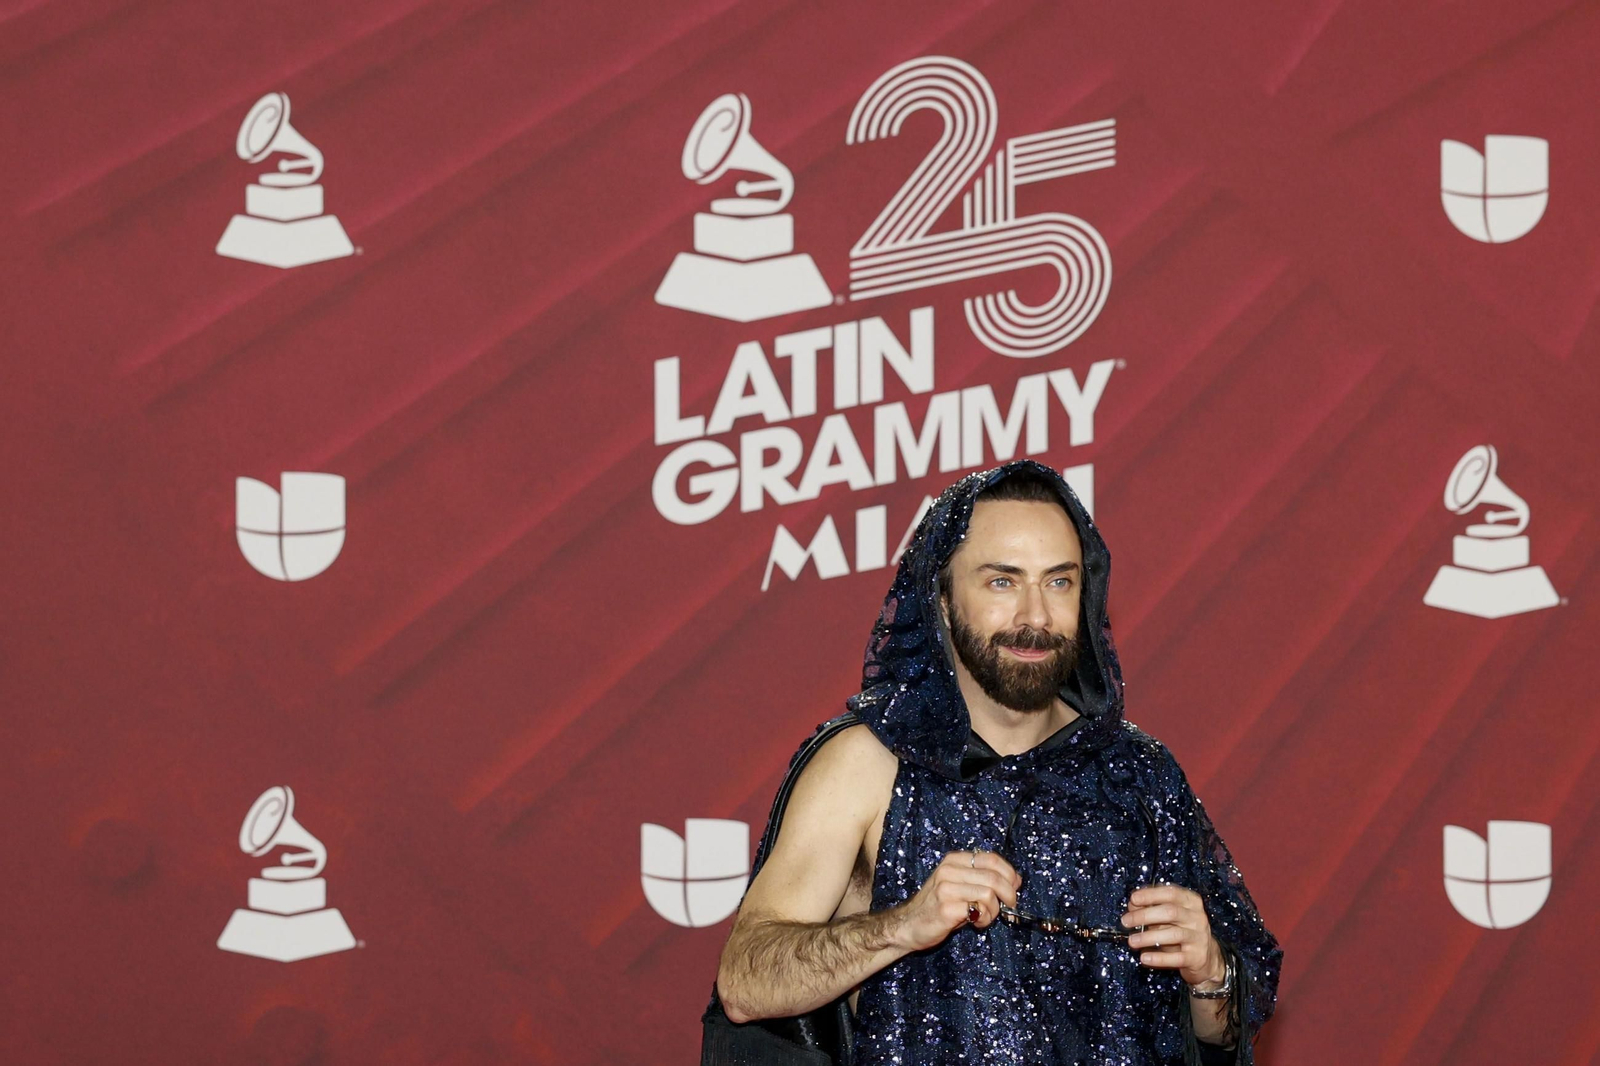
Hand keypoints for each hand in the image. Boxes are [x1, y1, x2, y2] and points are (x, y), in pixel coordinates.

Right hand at [895, 850, 1020, 951]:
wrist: (908, 924)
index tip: (1015, 888)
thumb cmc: (937, 906)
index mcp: (954, 860)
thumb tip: (1016, 880)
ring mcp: (946, 888)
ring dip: (994, 910)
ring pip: (989, 894)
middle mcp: (949, 870)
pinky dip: (984, 919)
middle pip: (994, 876)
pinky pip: (978, 910)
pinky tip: (975, 923)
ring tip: (984, 917)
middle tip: (1009, 907)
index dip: (1010, 874)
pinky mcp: (946, 907)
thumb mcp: (959, 884)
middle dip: (1009, 895)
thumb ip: (982, 878)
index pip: (992, 859)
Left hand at [1119, 883, 1225, 987]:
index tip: (1133, 899)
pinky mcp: (1197, 957)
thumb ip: (1152, 907)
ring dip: (1148, 937)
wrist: (1205, 957)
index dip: (1151, 895)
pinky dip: (1159, 958)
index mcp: (1191, 902)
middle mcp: (1197, 917)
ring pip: (1173, 934)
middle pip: (1170, 912)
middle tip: (1126, 921)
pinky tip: (1144, 957)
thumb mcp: (1169, 916)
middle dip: (1145, 915)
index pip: (1171, 893)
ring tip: (1131, 941)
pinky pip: (1177, 958)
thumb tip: (1132, 904)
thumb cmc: (1181, 930)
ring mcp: (1199, 937)